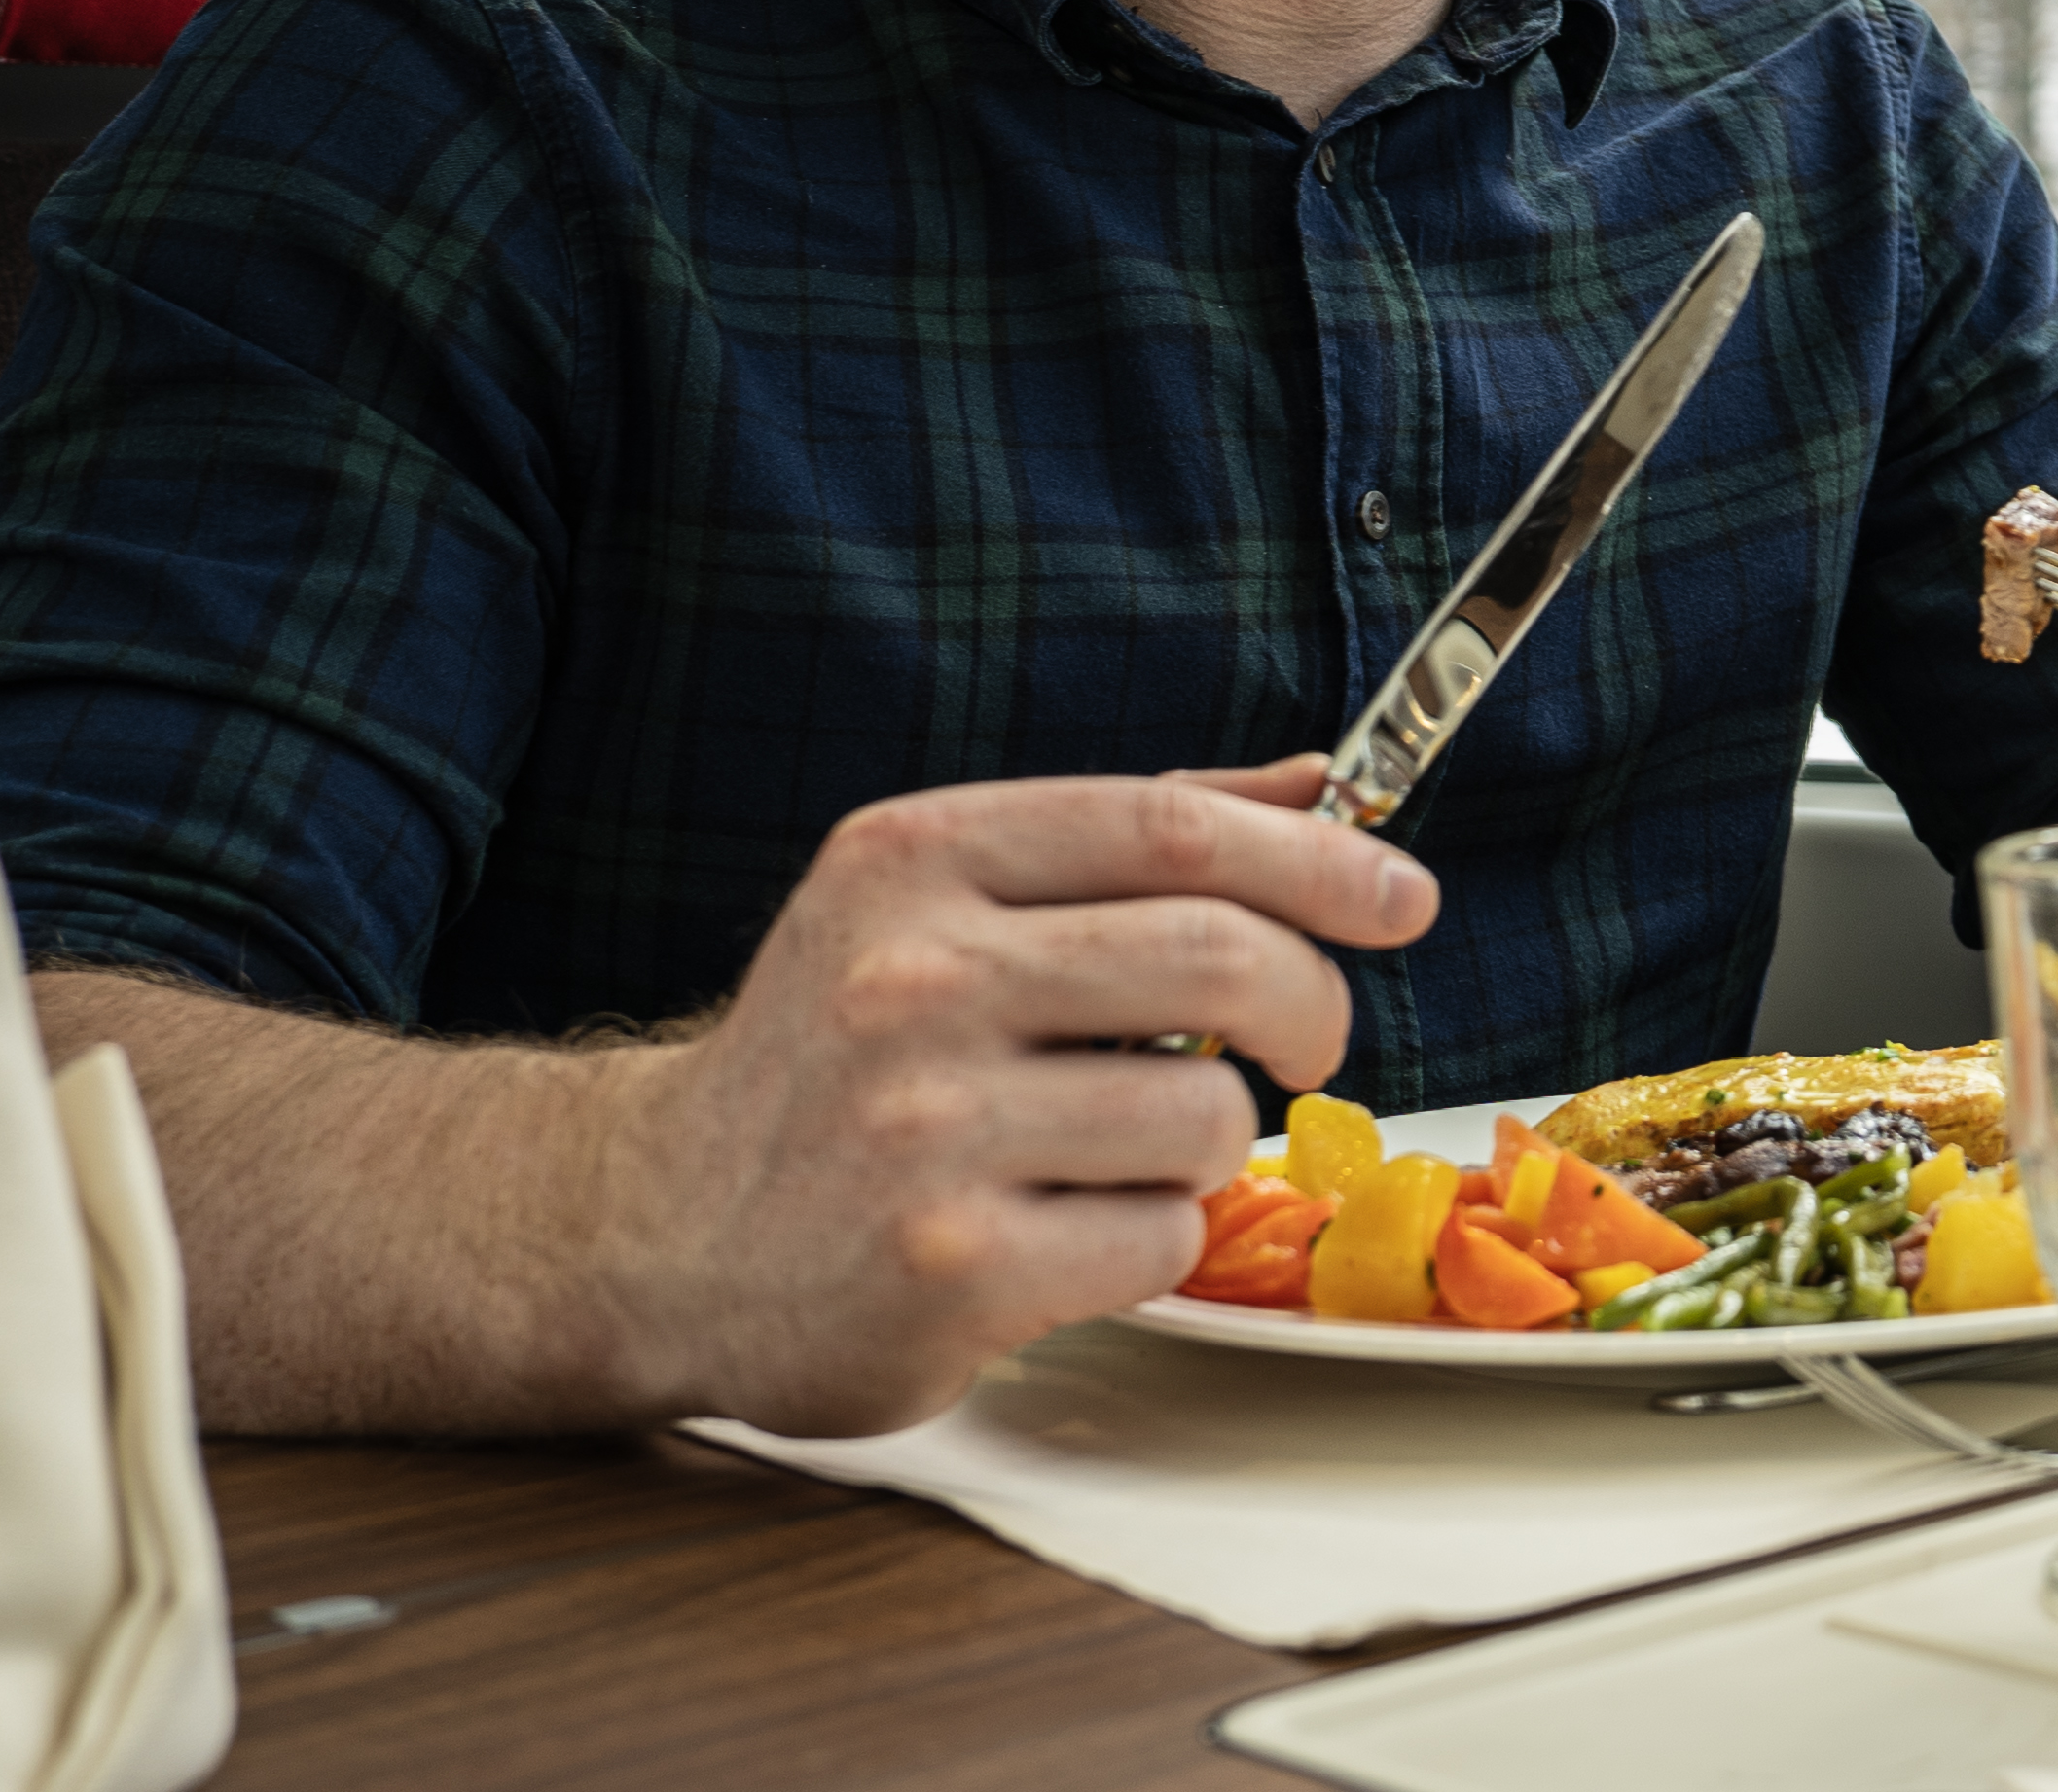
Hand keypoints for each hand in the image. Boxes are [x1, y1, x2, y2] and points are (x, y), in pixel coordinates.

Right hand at [597, 755, 1438, 1432]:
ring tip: (1114, 1150)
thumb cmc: (834, 1057)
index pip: (1174, 828)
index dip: (1321, 858)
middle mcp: (913, 982)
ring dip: (1205, 1142)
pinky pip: (1159, 1239)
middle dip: (1312, 1003)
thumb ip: (1132, 839)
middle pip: (1224, 957)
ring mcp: (927, 1132)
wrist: (653, 1234)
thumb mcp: (945, 904)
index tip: (1404, 896)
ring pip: (1209, 1117)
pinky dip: (1148, 1239)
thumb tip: (1323, 785)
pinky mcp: (950, 1272)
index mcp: (917, 861)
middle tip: (1309, 1039)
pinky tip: (1059, 1231)